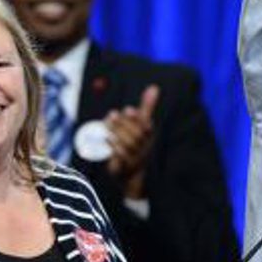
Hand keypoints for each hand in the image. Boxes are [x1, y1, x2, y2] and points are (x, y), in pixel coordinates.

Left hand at [105, 84, 159, 198]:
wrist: (132, 174)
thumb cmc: (137, 143)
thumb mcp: (142, 124)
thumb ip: (147, 106)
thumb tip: (154, 87)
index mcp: (148, 136)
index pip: (146, 127)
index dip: (137, 119)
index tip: (128, 109)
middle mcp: (144, 147)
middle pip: (136, 135)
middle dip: (123, 124)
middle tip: (111, 114)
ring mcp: (135, 158)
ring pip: (128, 145)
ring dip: (117, 133)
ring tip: (107, 125)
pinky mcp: (125, 167)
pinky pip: (121, 158)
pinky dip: (113, 147)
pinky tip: (107, 139)